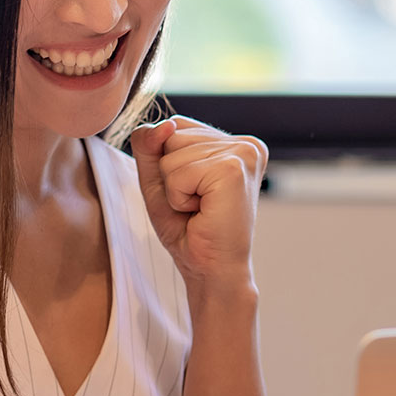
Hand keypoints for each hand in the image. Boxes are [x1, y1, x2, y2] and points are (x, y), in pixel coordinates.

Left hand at [127, 116, 268, 290]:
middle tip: (197, 205)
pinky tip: (203, 212)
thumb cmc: (189, 231)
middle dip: (170, 175)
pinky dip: (179, 198)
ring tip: (200, 209)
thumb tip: (162, 124)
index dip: (168, 164)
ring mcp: (243, 153)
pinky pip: (178, 173)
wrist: (212, 271)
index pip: (175, 126)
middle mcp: (245, 143)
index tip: (193, 192)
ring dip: (174, 189)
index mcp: (234, 142)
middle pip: (171, 134)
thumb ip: (149, 147)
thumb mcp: (158, 181)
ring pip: (170, 152)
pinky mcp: (234, 168)